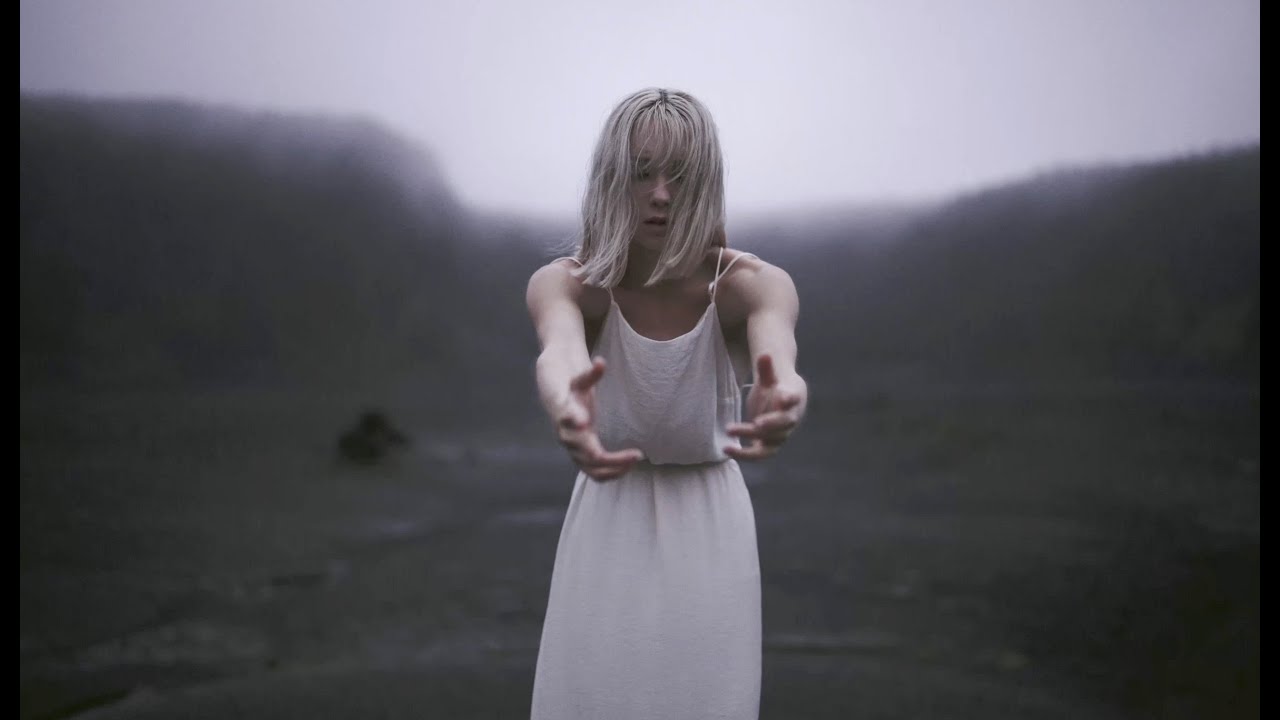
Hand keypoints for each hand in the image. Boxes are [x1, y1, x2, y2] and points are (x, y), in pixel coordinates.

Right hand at [554, 357, 643, 480]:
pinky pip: (595, 472)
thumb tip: (601, 362)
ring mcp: (573, 449)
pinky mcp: (580, 455)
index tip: (593, 438)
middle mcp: (567, 437)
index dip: (581, 431)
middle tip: (637, 455)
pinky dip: (612, 473)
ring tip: (636, 459)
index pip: (571, 428)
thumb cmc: (571, 387)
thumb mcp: (579, 378)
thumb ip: (590, 374)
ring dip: (615, 470)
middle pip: (588, 457)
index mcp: (564, 417)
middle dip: (613, 459)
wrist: (556, 397)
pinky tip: (629, 466)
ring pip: (593, 470)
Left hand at [725, 354, 804, 460]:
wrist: (783, 405)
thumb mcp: (771, 378)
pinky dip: (743, 454)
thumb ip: (767, 369)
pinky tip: (726, 449)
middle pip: (783, 424)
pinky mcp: (768, 446)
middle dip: (770, 424)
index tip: (784, 397)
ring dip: (750, 444)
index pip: (794, 399)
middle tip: (756, 424)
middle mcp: (790, 421)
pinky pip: (757, 454)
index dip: (790, 399)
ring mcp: (780, 435)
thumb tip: (764, 354)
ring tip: (729, 442)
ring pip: (769, 444)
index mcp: (793, 400)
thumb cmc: (777, 389)